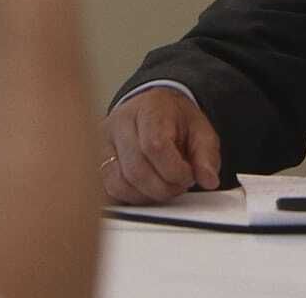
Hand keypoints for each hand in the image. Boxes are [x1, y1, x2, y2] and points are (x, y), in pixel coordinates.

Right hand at [100, 88, 221, 203]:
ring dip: (146, 195)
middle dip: (163, 187)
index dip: (174, 170)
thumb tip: (209, 179)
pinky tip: (147, 190)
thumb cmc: (175, 119)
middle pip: (136, 169)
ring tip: (164, 186)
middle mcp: (120, 123)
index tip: (188, 176)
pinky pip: (108, 189)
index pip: (155, 145)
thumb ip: (207, 154)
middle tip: (179, 185)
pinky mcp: (96, 161)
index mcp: (149, 108)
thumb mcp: (200, 129)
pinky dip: (130, 197)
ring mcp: (103, 143)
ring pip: (119, 183)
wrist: (153, 108)